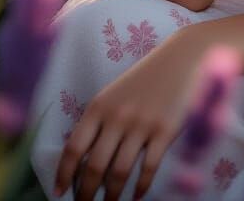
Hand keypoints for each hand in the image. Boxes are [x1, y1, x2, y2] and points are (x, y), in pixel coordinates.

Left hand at [55, 28, 208, 200]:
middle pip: (94, 166)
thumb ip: (101, 121)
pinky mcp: (164, 131)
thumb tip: (84, 161)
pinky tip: (138, 195)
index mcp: (99, 106)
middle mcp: (117, 116)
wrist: (185, 56)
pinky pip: (148, 168)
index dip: (63, 174)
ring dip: (112, 195)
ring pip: (119, 172)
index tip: (58, 192)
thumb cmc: (147, 76)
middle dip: (86, 193)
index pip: (74, 148)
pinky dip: (141, 187)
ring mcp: (141, 124)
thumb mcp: (116, 93)